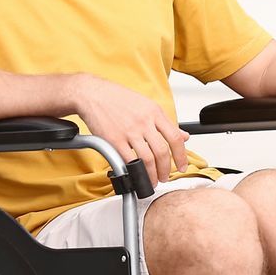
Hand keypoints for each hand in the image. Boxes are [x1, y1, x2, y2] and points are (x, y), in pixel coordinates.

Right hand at [72, 76, 189, 188]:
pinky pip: (128, 160)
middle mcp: (144, 121)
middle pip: (162, 152)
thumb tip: (183, 135)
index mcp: (154, 112)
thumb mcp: (147, 105)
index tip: (183, 166)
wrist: (92, 94)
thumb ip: (165, 122)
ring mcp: (129, 131)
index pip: (175, 137)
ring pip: (147, 159)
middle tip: (165, 177)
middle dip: (166, 169)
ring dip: (152, 174)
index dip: (182, 156)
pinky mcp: (114, 140)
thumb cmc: (117, 98)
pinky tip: (136, 175)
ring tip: (152, 180)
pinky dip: (134, 171)